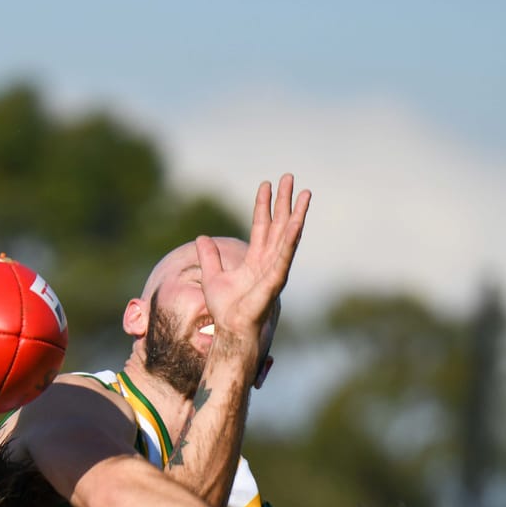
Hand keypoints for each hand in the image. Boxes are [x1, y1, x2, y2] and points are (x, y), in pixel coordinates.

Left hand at [197, 173, 310, 347]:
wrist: (230, 329)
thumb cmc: (225, 308)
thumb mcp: (212, 275)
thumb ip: (209, 257)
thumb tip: (201, 238)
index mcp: (255, 258)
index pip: (261, 225)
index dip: (263, 204)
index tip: (266, 184)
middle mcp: (268, 260)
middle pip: (278, 224)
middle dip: (284, 201)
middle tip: (289, 177)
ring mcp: (275, 268)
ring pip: (288, 236)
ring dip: (296, 214)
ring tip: (304, 193)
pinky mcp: (276, 280)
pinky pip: (285, 256)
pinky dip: (291, 240)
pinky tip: (296, 222)